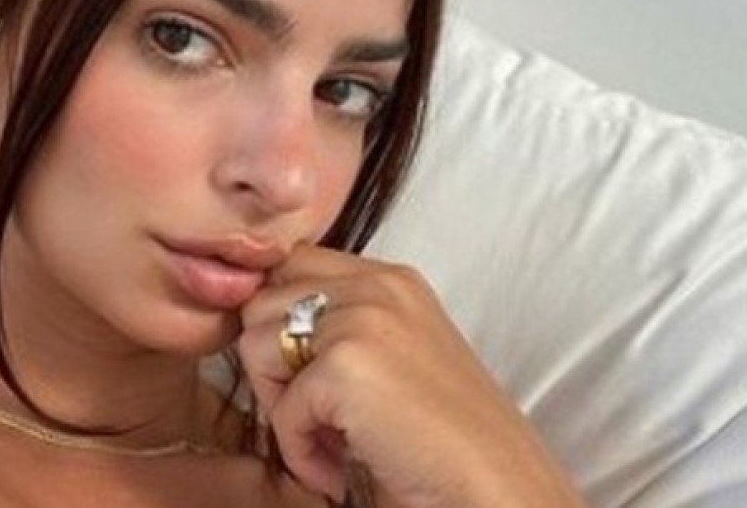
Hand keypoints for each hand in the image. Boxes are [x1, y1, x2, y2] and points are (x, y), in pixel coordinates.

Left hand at [236, 245, 584, 507]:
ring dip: (281, 407)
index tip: (300, 374)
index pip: (292, 265)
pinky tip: (339, 468)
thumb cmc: (444, 434)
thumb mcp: (396, 354)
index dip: (279, 321)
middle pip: (262, 301)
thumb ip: (344, 326)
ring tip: (328, 442)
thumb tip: (261, 329)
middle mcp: (376, 285)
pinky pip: (281, 409)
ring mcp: (360, 320)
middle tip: (313, 415)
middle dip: (273, 365)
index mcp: (390, 279)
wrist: (492, 480)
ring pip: (254, 345)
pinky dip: (300, 452)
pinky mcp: (345, 366)